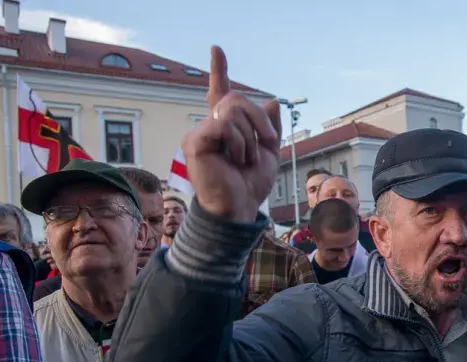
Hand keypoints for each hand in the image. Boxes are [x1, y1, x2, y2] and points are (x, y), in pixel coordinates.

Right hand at [181, 46, 281, 222]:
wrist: (239, 207)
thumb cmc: (250, 184)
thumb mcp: (269, 152)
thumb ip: (269, 127)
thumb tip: (272, 102)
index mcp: (225, 127)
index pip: (219, 92)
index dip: (219, 70)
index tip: (217, 49)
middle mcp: (209, 126)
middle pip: (236, 98)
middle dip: (259, 120)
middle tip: (264, 145)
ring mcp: (200, 133)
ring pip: (233, 111)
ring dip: (251, 138)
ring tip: (245, 160)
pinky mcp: (194, 142)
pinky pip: (225, 125)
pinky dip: (240, 143)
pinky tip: (236, 160)